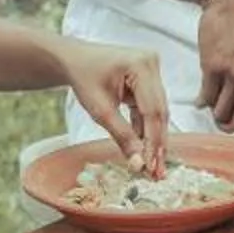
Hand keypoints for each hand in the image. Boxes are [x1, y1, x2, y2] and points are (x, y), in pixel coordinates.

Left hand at [62, 41, 167, 171]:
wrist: (74, 60)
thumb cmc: (83, 78)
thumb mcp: (100, 110)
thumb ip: (122, 136)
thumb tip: (139, 164)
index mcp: (141, 65)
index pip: (153, 110)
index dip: (153, 141)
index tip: (151, 166)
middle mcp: (153, 64)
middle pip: (159, 112)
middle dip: (156, 143)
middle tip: (157, 172)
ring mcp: (153, 71)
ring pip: (157, 112)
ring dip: (153, 138)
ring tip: (152, 165)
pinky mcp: (149, 80)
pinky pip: (150, 108)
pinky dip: (146, 128)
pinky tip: (145, 149)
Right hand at [196, 0, 233, 132]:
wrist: (232, 0)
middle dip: (227, 124)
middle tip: (220, 123)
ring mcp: (233, 74)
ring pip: (220, 110)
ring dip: (213, 112)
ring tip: (211, 106)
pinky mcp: (212, 67)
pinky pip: (206, 96)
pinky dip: (201, 100)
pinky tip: (199, 99)